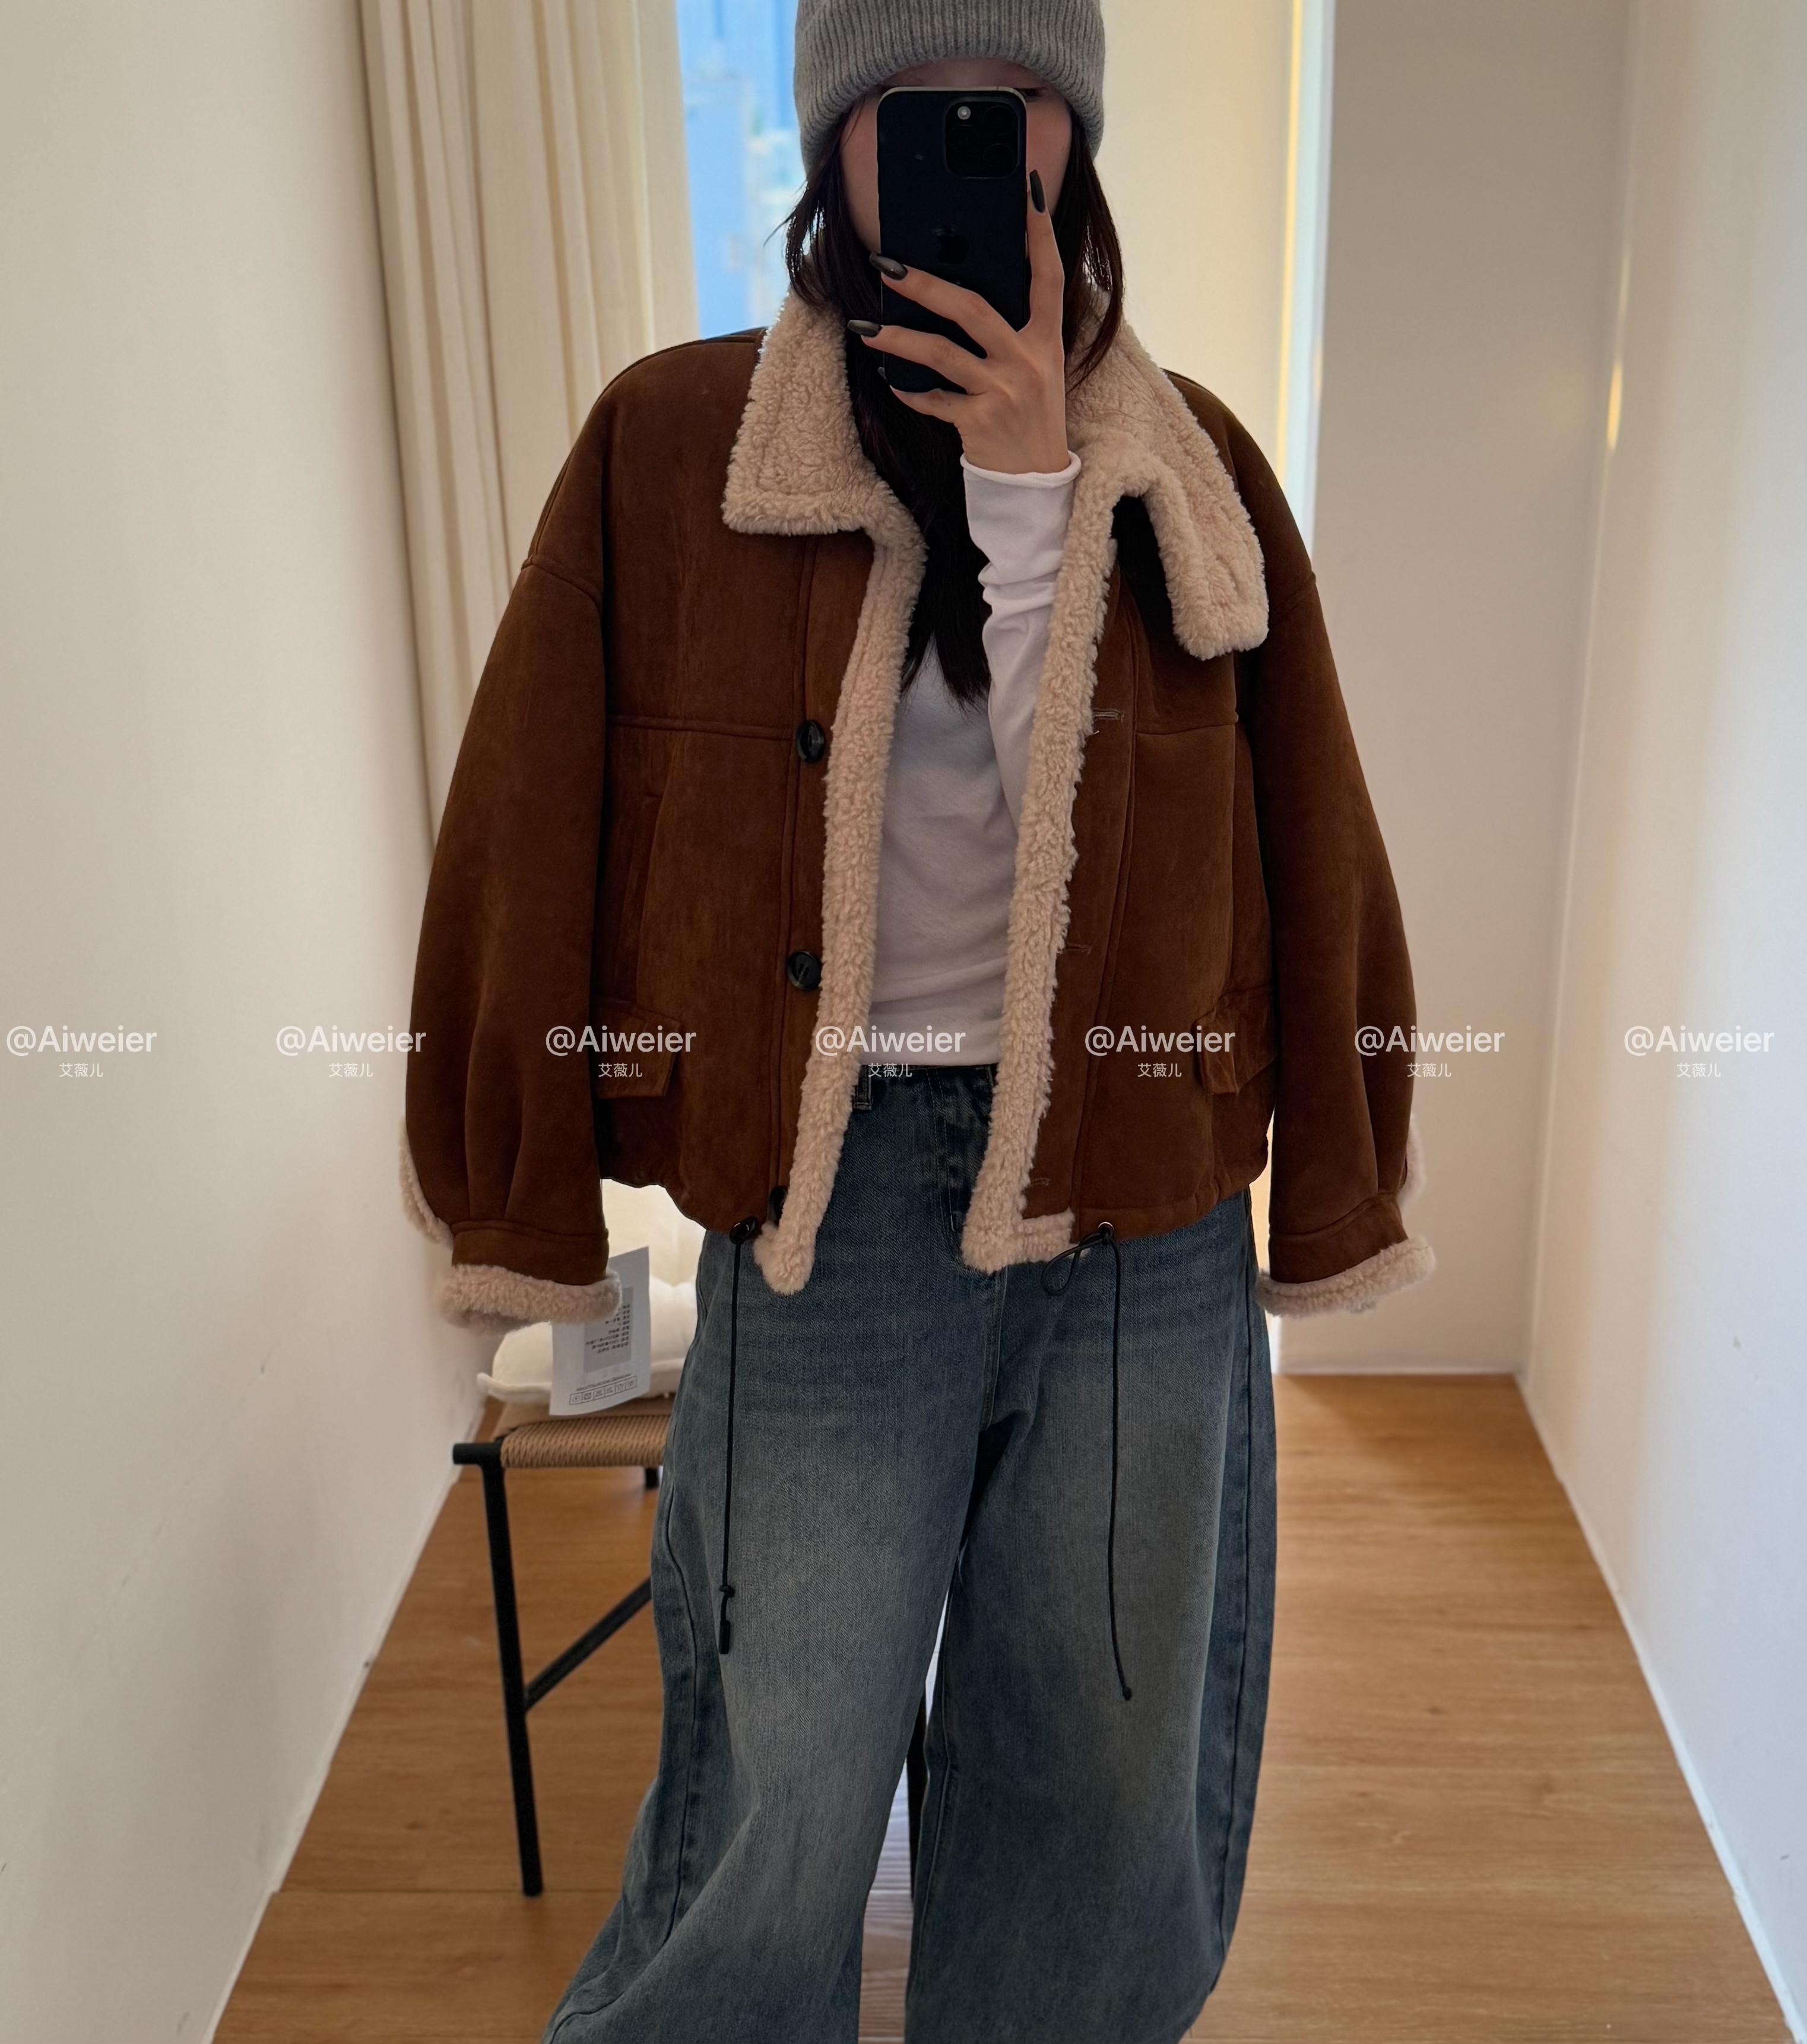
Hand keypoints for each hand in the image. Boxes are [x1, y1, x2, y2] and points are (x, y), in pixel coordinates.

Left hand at [852, 170, 1068, 473]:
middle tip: (885, 265)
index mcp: (1047, 338)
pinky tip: (890, 381)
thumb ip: (1013, 329)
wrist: (1036, 482)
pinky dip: (910, 392)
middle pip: (971, 308)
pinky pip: (934, 401)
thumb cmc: (1031, 417)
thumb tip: (963, 289)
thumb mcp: (1036, 367)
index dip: (1040, 232)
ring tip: (863, 326)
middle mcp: (1028, 360)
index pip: (1048, 274)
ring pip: (941, 354)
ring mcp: (1004, 391)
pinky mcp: (980, 422)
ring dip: (897, 338)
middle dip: (924, 284)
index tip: (1029, 189)